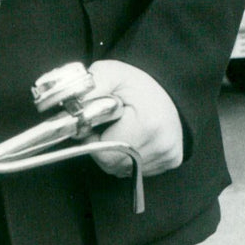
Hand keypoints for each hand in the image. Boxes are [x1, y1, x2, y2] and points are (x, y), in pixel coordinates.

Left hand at [87, 59, 183, 177]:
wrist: (166, 88)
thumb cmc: (135, 84)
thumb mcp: (110, 74)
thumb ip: (90, 88)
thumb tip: (72, 106)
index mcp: (148, 124)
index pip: (104, 151)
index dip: (93, 137)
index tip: (97, 121)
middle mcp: (162, 145)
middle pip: (112, 163)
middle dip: (102, 146)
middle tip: (107, 125)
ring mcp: (168, 155)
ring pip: (122, 169)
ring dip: (114, 152)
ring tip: (121, 129)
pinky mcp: (171, 161)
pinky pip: (136, 170)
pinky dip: (128, 157)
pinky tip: (133, 138)